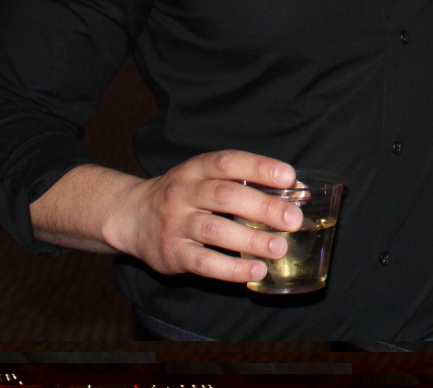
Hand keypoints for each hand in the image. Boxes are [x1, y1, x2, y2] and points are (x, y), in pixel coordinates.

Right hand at [106, 150, 301, 283]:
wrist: (132, 215)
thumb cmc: (186, 194)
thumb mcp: (207, 177)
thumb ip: (247, 181)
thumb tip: (299, 190)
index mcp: (197, 168)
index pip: (230, 162)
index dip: (260, 168)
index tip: (289, 177)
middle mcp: (184, 192)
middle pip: (226, 197)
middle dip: (263, 207)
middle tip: (293, 220)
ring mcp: (175, 223)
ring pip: (216, 231)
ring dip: (251, 240)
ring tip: (280, 248)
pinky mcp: (171, 254)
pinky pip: (204, 263)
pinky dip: (232, 269)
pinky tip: (256, 271)